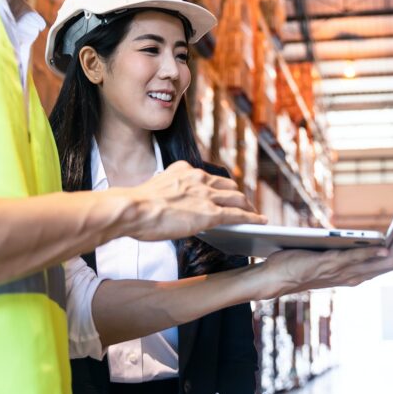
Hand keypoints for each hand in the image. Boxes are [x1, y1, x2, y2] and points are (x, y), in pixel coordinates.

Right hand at [122, 161, 265, 240]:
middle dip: (238, 196)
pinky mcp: (211, 213)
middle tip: (244, 206)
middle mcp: (198, 178)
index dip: (220, 187)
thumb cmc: (135, 207)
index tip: (223, 193)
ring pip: (237, 199)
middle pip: (228, 186)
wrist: (131, 210)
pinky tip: (261, 222)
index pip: (209, 178)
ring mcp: (206, 195)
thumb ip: (170, 193)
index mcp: (183, 171)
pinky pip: (238, 215)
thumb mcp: (155, 191)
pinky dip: (252, 218)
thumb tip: (174, 204)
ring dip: (248, 207)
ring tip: (255, 215)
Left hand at [257, 247, 392, 297]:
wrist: (273, 279)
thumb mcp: (328, 257)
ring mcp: (342, 273)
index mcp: (355, 274)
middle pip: (391, 262)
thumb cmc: (297, 265)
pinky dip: (371, 253)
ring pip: (380, 262)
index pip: (388, 262)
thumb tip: (358, 234)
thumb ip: (344, 250)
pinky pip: (355, 260)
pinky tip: (381, 243)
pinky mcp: (328, 266)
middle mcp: (353, 276)